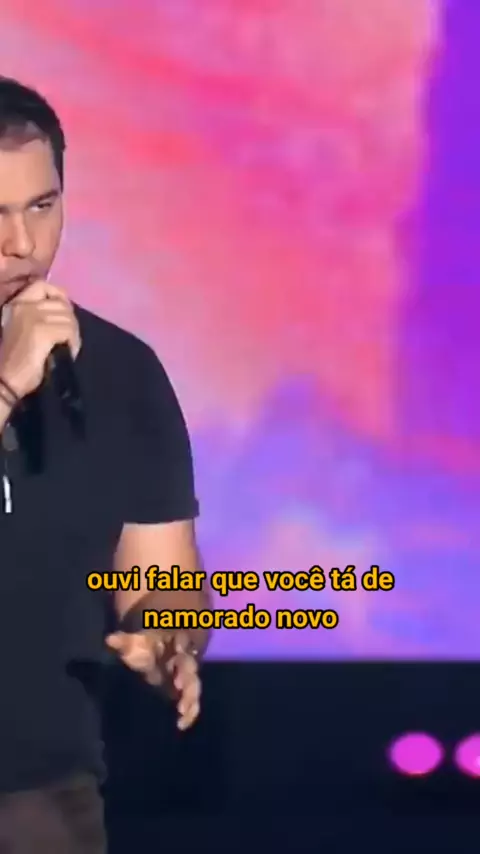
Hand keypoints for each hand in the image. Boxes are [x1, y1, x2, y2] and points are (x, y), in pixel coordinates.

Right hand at [0, 279, 80, 399]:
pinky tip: (68, 353)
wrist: (7, 380)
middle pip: (61, 303)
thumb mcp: (23, 329)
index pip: (43, 285)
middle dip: (70, 322)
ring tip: (68, 348)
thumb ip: (39, 315)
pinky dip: (74, 343)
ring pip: (68, 318)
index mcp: (17, 304)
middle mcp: (24, 305)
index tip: (64, 313)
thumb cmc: (17, 359)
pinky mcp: (43, 331)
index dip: (59, 296)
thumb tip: (64, 310)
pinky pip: (69, 331)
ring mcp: (33, 317)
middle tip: (69, 339)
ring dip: (73, 335)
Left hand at [106, 630, 200, 729]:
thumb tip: (110, 639)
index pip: (182, 641)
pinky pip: (191, 703)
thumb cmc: (144, 648)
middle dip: (186, 675)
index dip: (182, 643)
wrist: (152, 658)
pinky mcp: (184, 694)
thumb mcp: (134, 644)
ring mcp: (186, 678)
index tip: (178, 648)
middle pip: (190, 666)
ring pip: (193, 686)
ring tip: (182, 711)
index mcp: (174, 643)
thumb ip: (125, 642)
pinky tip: (182, 724)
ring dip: (189, 698)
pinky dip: (189, 714)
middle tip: (179, 684)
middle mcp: (184, 660)